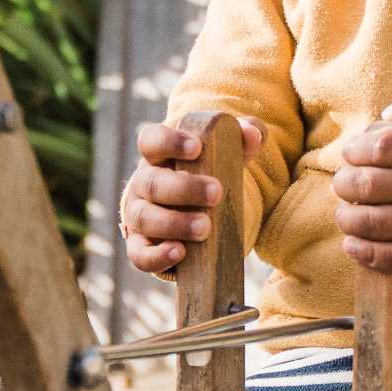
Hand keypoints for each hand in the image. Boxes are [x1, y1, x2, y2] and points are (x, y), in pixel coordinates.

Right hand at [119, 114, 263, 274]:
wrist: (200, 212)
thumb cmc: (211, 174)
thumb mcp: (228, 153)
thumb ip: (244, 138)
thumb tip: (252, 135)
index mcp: (160, 155)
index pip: (153, 140)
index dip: (170, 142)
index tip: (197, 148)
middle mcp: (143, 184)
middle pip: (152, 183)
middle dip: (184, 189)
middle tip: (216, 193)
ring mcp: (139, 216)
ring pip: (145, 218)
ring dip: (174, 223)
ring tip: (205, 227)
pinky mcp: (141, 247)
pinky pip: (139, 254)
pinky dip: (156, 256)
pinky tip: (179, 253)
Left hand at [334, 80, 391, 270]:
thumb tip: (387, 113)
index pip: (383, 147)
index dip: (356, 149)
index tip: (352, 154)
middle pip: (371, 186)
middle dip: (345, 183)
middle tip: (344, 183)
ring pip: (375, 224)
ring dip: (347, 218)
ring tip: (346, 212)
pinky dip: (364, 253)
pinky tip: (353, 243)